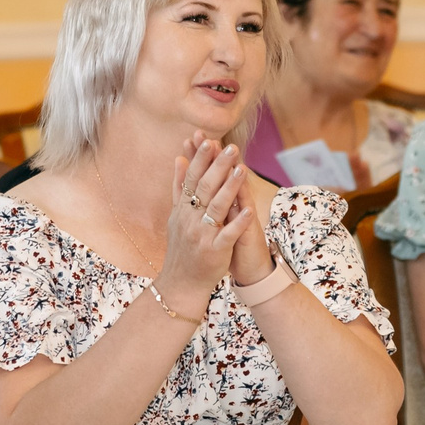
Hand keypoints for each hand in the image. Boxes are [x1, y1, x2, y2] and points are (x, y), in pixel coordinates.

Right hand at [158, 137, 253, 311]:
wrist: (181, 283)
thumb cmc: (182, 248)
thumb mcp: (176, 216)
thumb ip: (179, 187)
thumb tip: (178, 158)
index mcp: (182, 209)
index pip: (192, 179)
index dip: (201, 160)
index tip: (210, 140)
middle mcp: (190, 219)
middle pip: (205, 188)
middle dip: (218, 167)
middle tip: (231, 148)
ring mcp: (202, 235)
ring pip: (216, 207)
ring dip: (229, 188)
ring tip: (242, 169)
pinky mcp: (214, 251)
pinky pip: (227, 235)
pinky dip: (238, 222)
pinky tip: (249, 210)